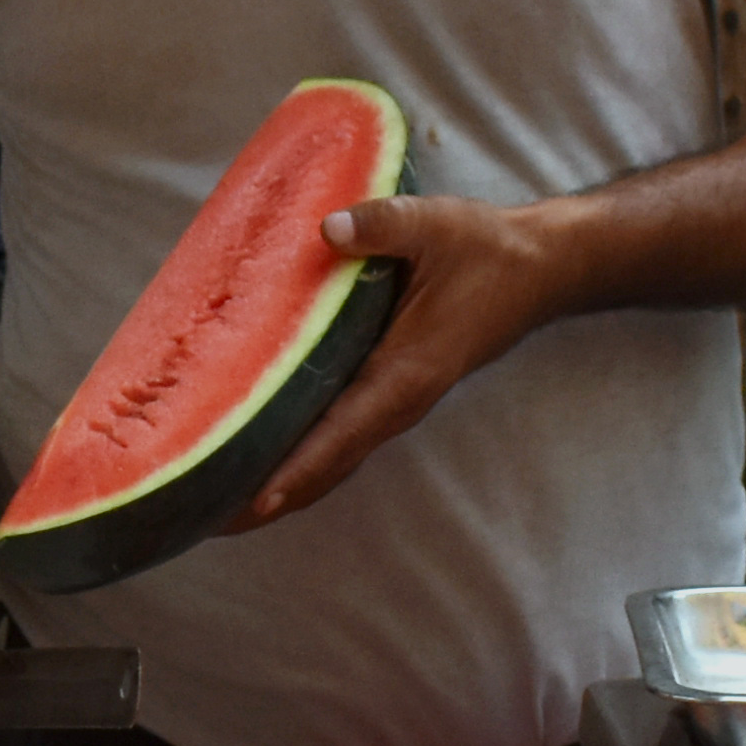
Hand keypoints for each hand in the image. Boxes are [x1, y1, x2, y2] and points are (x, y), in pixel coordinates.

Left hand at [237, 193, 591, 529]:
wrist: (538, 269)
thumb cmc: (487, 249)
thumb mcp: (437, 225)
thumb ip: (382, 225)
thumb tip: (329, 228)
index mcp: (407, 374)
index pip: (342, 434)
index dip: (297, 469)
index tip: (254, 502)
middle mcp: (399, 402)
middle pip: (328, 465)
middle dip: (271, 496)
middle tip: (206, 520)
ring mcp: (395, 402)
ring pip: (332, 459)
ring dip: (282, 483)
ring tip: (219, 506)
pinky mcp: (389, 392)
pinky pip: (338, 438)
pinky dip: (301, 458)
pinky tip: (260, 456)